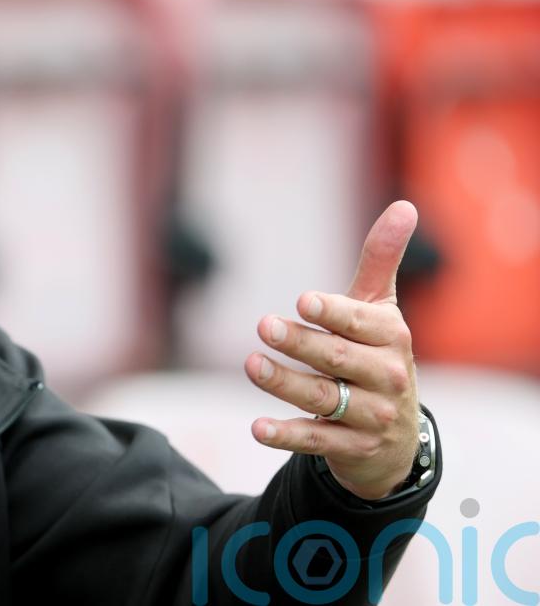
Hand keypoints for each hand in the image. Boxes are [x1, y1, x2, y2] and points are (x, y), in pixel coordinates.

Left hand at [245, 201, 419, 499]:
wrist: (396, 438)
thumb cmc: (377, 355)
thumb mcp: (380, 310)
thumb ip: (381, 261)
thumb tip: (404, 206)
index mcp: (392, 337)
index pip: (361, 322)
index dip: (333, 313)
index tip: (303, 301)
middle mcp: (386, 377)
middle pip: (337, 359)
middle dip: (300, 344)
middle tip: (263, 326)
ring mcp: (371, 416)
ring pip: (323, 398)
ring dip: (285, 384)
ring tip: (251, 365)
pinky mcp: (351, 449)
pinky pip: (316, 440)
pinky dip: (287, 435)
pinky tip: (256, 427)